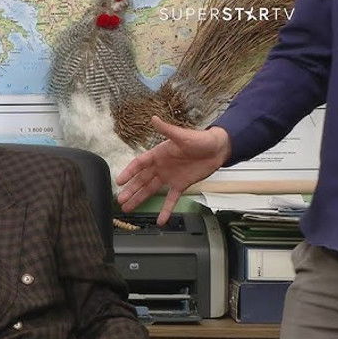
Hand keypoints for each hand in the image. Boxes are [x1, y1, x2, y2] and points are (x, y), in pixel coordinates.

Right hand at [115, 116, 230, 224]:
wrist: (218, 149)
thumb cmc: (200, 139)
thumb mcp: (182, 135)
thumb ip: (167, 129)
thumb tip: (154, 119)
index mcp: (158, 154)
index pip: (139, 164)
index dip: (129, 172)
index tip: (119, 181)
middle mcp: (160, 167)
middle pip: (141, 180)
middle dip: (130, 190)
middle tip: (120, 199)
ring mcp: (169, 177)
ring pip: (150, 190)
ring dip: (139, 199)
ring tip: (128, 208)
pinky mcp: (180, 185)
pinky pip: (170, 199)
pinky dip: (165, 209)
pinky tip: (160, 219)